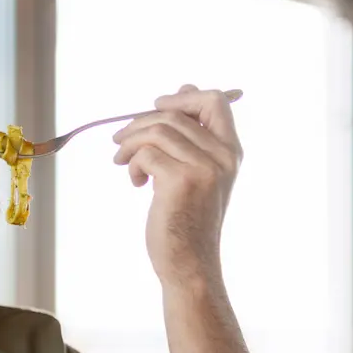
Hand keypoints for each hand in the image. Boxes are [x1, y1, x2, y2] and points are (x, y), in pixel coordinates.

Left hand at [111, 85, 241, 285]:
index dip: (182, 98)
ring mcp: (204, 168)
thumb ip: (193, 136)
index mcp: (231, 151)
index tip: (157, 107)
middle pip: (176, 114)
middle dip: (140, 123)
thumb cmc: (187, 219)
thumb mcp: (197, 173)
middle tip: (121, 140)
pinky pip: (146, 154)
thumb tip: (183, 90)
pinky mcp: (181, 181)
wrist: (189, 262)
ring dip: (130, 143)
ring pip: (157, 131)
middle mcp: (223, 156)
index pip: (215, 100)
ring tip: (122, 162)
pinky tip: (136, 182)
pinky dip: (132, 165)